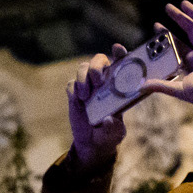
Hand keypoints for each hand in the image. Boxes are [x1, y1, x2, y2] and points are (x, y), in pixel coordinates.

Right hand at [66, 44, 130, 166]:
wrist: (92, 143)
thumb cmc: (110, 134)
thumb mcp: (116, 133)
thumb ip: (114, 127)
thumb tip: (109, 119)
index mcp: (120, 85)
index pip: (121, 63)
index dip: (120, 53)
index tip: (117, 49)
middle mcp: (104, 81)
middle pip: (99, 60)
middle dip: (97, 66)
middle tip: (97, 81)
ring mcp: (88, 86)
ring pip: (83, 68)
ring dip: (83, 79)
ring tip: (85, 96)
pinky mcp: (75, 93)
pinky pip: (71, 84)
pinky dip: (74, 90)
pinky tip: (78, 102)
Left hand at [145, 1, 192, 117]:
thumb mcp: (177, 89)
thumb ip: (160, 85)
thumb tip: (141, 86)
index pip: (178, 43)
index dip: (168, 34)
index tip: (156, 26)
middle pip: (189, 30)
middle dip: (179, 18)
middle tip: (167, 7)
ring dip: (192, 13)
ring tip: (182, 3)